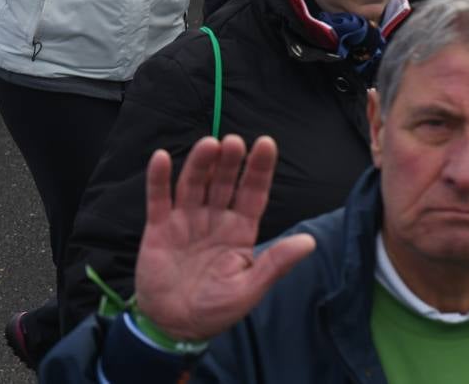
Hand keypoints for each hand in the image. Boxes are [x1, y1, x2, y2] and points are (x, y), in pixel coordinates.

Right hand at [133, 135, 314, 342]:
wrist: (174, 325)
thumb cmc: (215, 309)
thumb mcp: (249, 289)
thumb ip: (275, 263)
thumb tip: (310, 242)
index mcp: (239, 231)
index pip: (253, 194)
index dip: (259, 170)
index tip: (266, 144)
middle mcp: (214, 219)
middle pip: (223, 183)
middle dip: (230, 162)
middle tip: (234, 142)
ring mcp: (185, 220)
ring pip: (193, 184)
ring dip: (200, 164)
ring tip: (209, 145)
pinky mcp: (159, 227)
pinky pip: (159, 198)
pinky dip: (158, 179)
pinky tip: (160, 158)